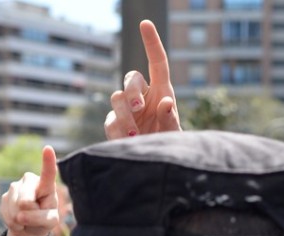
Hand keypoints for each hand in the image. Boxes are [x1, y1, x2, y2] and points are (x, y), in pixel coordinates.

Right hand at [1, 146, 59, 235]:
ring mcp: (15, 188)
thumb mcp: (50, 222)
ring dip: (20, 220)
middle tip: (35, 216)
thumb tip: (20, 215)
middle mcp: (29, 181)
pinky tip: (17, 220)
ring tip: (26, 219)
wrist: (28, 227)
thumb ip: (41, 218)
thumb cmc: (44, 221)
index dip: (48, 162)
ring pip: (15, 209)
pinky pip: (7, 214)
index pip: (48, 173)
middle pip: (25, 201)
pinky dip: (13, 223)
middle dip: (29, 214)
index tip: (48, 148)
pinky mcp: (4, 197)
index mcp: (46, 184)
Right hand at [104, 20, 180, 138]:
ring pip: (117, 99)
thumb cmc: (168, 143)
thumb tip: (166, 103)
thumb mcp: (174, 133)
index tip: (145, 24)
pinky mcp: (115, 124)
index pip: (157, 62)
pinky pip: (110, 121)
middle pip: (131, 79)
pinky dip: (117, 131)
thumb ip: (170, 119)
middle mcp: (143, 96)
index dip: (151, 43)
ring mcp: (127, 110)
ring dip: (124, 115)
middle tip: (138, 108)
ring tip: (134, 134)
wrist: (153, 163)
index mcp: (162, 91)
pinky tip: (126, 141)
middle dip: (132, 91)